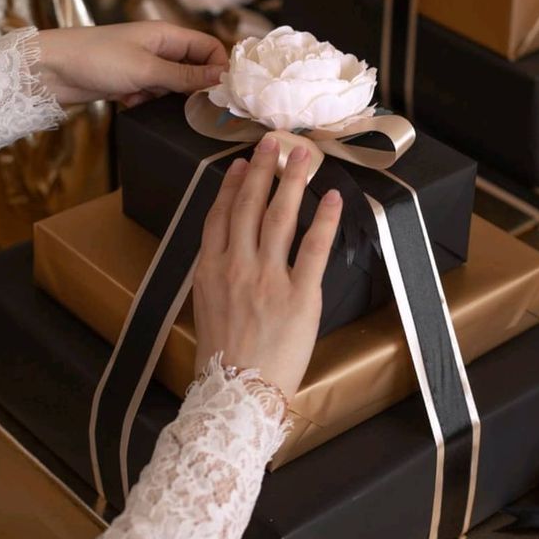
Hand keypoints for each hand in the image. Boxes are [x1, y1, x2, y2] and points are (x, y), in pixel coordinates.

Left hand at [35, 22, 227, 105]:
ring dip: (169, 99)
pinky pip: (153, 96)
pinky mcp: (130, 83)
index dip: (220, 67)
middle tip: (198, 109)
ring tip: (154, 102)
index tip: (224, 93)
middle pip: (194, 68)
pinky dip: (147, 103)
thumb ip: (186, 76)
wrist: (50, 70)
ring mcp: (144, 66)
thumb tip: (222, 78)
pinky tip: (131, 103)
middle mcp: (159, 48)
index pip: (208, 47)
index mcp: (167, 35)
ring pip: (174, 86)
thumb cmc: (96, 59)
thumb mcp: (146, 69)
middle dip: (196, 88)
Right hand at [193, 136, 342, 399]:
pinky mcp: (299, 296)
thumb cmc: (222, 357)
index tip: (242, 164)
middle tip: (274, 142)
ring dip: (292, 182)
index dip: (232, 185)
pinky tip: (332, 198)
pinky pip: (313, 249)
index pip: (220, 215)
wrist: (235, 395)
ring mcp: (268, 279)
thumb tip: (230, 247)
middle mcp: (237, 267)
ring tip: (303, 156)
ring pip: (280, 218)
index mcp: (209, 270)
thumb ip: (217, 273)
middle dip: (263, 170)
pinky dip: (324, 220)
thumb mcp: (206, 308)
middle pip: (249, 207)